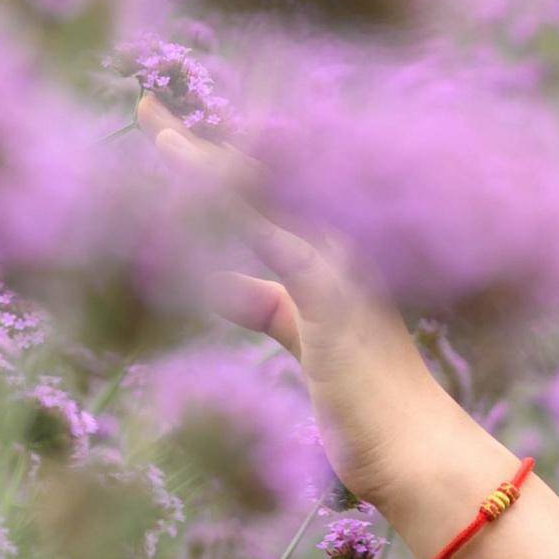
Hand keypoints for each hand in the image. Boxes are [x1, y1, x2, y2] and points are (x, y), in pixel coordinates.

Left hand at [133, 92, 462, 507]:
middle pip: (262, 177)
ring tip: (161, 138)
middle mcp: (340, 243)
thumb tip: (215, 283)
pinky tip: (207, 198)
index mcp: (332, 246)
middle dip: (200, 144)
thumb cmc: (365, 401)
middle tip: (143, 107)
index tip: (164, 126)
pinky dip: (246, 222)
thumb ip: (266, 306)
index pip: (266, 188)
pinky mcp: (333, 302)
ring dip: (212, 170)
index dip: (213, 156)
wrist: (416, 452)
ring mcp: (341, 267)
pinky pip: (282, 249)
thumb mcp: (305, 338)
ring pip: (270, 202)